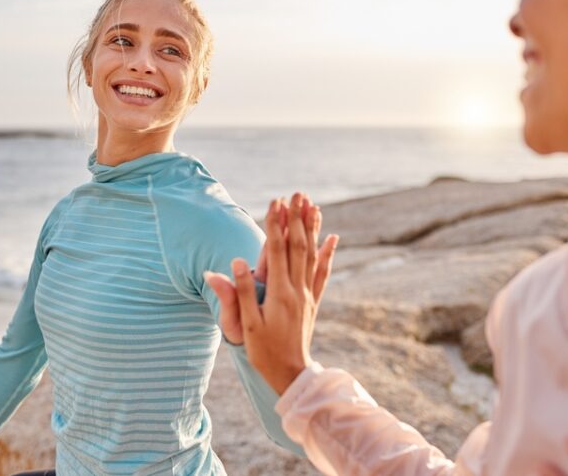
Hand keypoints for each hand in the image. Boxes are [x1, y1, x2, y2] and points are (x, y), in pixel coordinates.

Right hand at [206, 193, 337, 393]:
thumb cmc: (263, 350)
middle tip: (296, 193)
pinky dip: (328, 253)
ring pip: (312, 255)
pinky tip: (332, 238)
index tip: (275, 202)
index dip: (275, 224)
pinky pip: (323, 273)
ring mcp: (308, 294)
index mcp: (278, 293)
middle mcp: (297, 289)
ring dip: (312, 229)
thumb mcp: (246, 324)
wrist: (290, 374)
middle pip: (297, 246)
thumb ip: (239, 293)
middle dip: (296, 218)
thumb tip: (235, 263)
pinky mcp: (313, 301)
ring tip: (312, 205)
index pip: (276, 250)